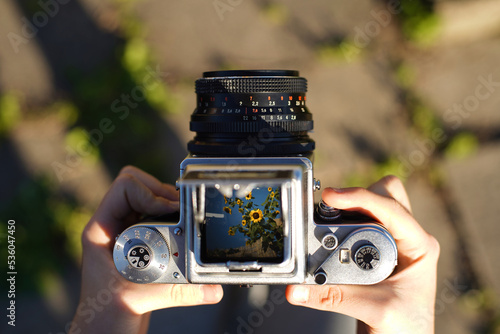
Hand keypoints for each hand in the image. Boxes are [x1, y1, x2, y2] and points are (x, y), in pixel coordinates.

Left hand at [70, 166, 222, 333]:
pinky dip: (172, 215)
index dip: (150, 192)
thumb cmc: (106, 316)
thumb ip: (179, 293)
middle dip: (164, 193)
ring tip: (185, 216)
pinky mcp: (139, 241)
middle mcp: (113, 225)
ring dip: (169, 203)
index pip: (124, 187)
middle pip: (139, 186)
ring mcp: (126, 232)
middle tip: (182, 210)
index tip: (171, 210)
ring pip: (148, 197)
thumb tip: (213, 289)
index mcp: (101, 230)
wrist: (105, 330)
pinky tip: (182, 227)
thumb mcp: (142, 299)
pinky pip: (156, 214)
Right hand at [286, 176, 439, 333]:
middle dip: (357, 196)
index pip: (391, 209)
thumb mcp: (374, 310)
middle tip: (331, 207)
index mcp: (419, 246)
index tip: (331, 196)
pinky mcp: (377, 248)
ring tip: (328, 220)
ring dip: (350, 207)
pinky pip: (361, 221)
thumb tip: (297, 288)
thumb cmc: (406, 330)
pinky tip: (331, 233)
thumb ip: (334, 297)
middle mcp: (407, 238)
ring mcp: (393, 242)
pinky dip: (344, 221)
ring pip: (373, 204)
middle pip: (386, 194)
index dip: (360, 197)